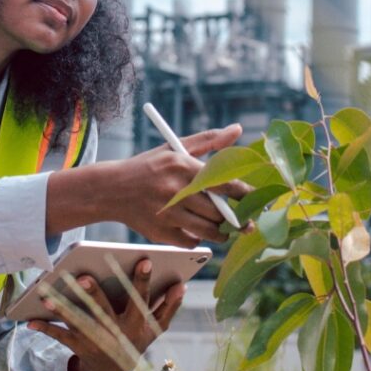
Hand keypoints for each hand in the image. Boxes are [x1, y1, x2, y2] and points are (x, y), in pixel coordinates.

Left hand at [26, 258, 183, 370]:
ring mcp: (95, 340)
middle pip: (103, 311)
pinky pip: (59, 336)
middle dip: (93, 294)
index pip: (141, 299)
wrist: (115, 370)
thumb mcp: (156, 327)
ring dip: (61, 309)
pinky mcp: (77, 345)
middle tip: (83, 276)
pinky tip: (30, 320)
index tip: (144, 259)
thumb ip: (169, 306)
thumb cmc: (137, 337)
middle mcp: (115, 332)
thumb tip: (182, 284)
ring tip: (47, 295)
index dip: (144, 281)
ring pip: (76, 322)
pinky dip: (44, 328)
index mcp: (136, 323)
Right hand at [45, 123, 251, 242]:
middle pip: (219, 212)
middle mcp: (175, 190)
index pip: (223, 184)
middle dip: (235, 217)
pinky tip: (197, 229)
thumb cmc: (150, 167)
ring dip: (221, 231)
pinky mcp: (161, 233)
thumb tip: (238, 128)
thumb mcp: (175, 148)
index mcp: (182, 166)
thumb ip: (209, 140)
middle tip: (245, 219)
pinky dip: (199, 238)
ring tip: (225, 226)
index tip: (258, 199)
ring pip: (209, 230)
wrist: (112, 190)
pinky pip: (192, 242)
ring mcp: (167, 214)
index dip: (245, 194)